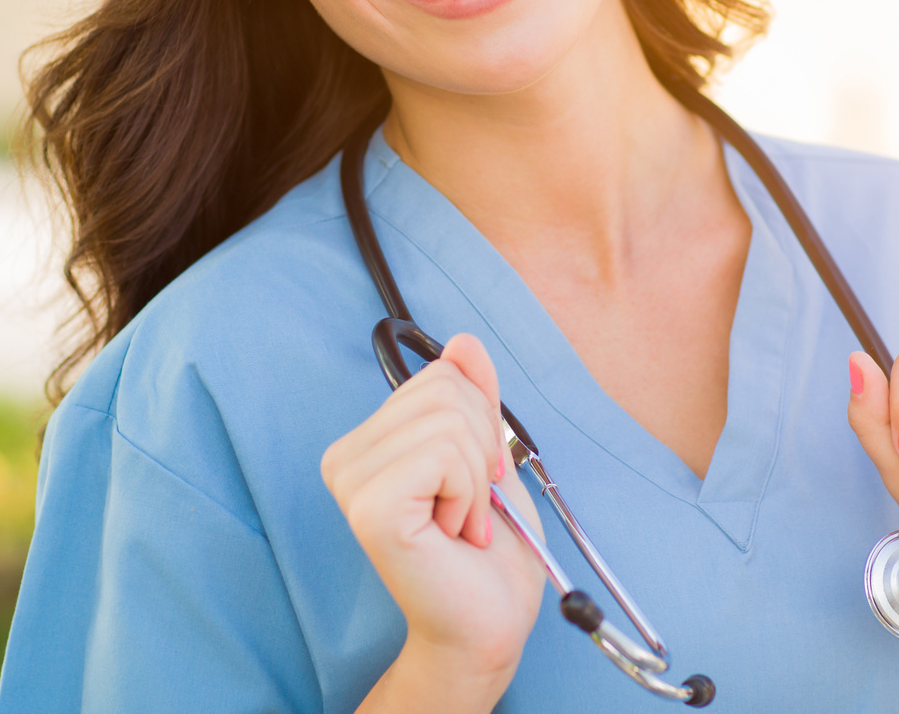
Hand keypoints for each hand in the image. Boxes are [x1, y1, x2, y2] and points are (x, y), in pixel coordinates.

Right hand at [322, 333, 544, 693]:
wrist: (489, 619)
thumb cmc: (489, 546)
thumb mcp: (488, 450)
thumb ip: (474, 395)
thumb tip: (462, 341)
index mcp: (369, 441)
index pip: (440, 374)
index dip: (480, 420)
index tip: (473, 478)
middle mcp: (346, 457)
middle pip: (446, 387)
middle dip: (482, 444)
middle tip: (469, 503)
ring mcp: (351, 482)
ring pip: (449, 419)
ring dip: (476, 476)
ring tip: (460, 520)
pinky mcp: (370, 507)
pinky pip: (443, 453)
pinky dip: (468, 492)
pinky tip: (452, 531)